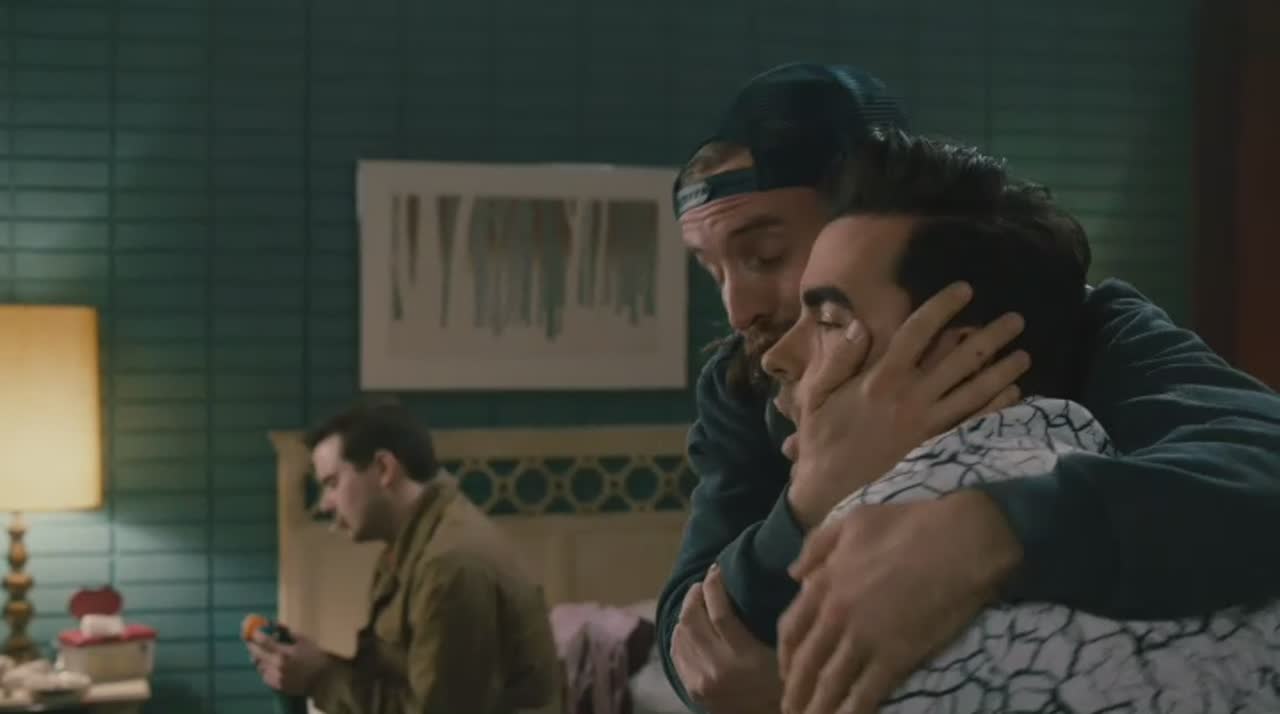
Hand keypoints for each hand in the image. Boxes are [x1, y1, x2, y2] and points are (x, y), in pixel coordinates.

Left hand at [247, 628, 330, 695]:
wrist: (323, 678)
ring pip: (260, 666)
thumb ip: (287, 632)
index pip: (264, 642)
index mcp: (284, 653)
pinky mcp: (278, 686)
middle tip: (250, 641)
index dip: (256, 635)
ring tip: (261, 654)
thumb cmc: (315, 656)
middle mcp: (278, 666)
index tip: (253, 631)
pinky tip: (270, 666)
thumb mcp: (303, 640)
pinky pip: (265, 676)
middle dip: (252, 646)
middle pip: (257, 654)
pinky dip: (265, 670)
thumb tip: (274, 624)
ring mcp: (277, 677)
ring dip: (259, 659)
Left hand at [672, 565, 781, 713]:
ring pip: (680, 634)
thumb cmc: (783, 681)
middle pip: (692, 621)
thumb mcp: (784, 651)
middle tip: (702, 584)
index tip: (716, 570)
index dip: (714, 587)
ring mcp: (701, 681)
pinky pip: (677, 652)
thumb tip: (781, 577)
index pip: (720, 614)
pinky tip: (688, 625)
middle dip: (695, 595)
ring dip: (686, 612)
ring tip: (696, 601)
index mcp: (746, 658)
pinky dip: (680, 634)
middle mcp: (718, 669)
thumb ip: (776, 620)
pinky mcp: (691, 689)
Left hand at [777, 490, 1021, 713]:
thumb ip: (817, 546)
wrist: (959, 541)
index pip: (791, 630)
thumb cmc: (908, 524)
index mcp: (823, 583)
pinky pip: (864, 693)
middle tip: (793, 710)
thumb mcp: (851, 521)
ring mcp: (864, 638)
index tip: (787, 673)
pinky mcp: (895, 656)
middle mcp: (836, 615)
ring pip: (829, 683)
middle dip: (795, 692)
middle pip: (805, 663)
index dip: (785, 657)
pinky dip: (850, 713)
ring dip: (816, 708)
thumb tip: (793, 574)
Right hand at [786, 282, 1029, 527]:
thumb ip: (837, 359)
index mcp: (882, 377)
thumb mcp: (815, 395)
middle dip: (991, 336)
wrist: (831, 491)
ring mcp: (929, 425)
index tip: (965, 290)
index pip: (918, 332)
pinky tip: (1015, 395)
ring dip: (1003, 370)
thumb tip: (856, 324)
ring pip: (976, 390)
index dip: (943, 307)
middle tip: (1016, 319)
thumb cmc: (823, 440)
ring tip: (1025, 354)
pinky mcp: (938, 449)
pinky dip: (997, 408)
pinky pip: (975, 424)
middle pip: (961, 359)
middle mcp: (912, 396)